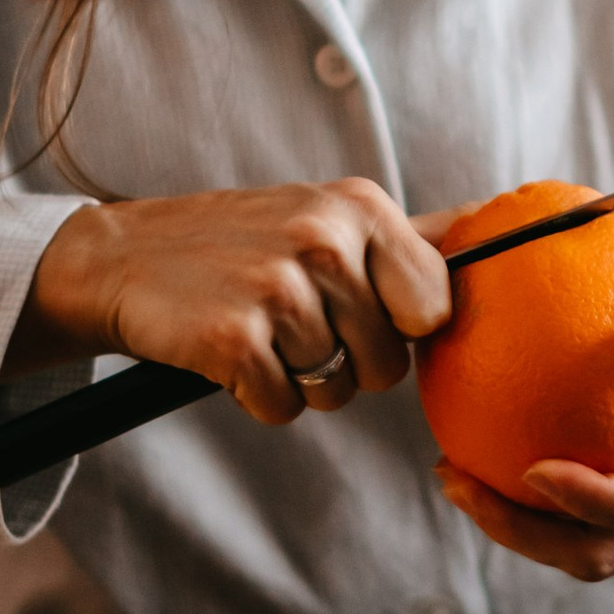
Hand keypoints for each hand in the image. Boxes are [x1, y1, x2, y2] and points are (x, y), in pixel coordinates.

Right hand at [10, 177, 452, 430]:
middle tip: (291, 321)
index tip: (357, 310)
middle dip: (347, 362)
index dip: (399, 328)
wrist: (121, 257)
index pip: (435, 308)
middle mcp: (325, 239)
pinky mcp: (234, 338)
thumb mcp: (326, 217)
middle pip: (388, 362)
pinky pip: (284, 407)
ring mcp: (278, 287)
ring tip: (257, 330)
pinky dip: (257, 396)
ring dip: (297, 378)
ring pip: (337, 390)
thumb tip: (492, 228)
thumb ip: (407, 238)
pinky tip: (228, 353)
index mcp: (360, 205)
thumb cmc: (241, 246)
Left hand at [433, 248, 613, 583]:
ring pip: (594, 550)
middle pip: (611, 551)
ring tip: (455, 478)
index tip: (534, 469)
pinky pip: (590, 518)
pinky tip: (483, 455)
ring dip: (522, 529)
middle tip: (459, 483)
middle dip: (530, 534)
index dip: (596, 502)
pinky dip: (536, 505)